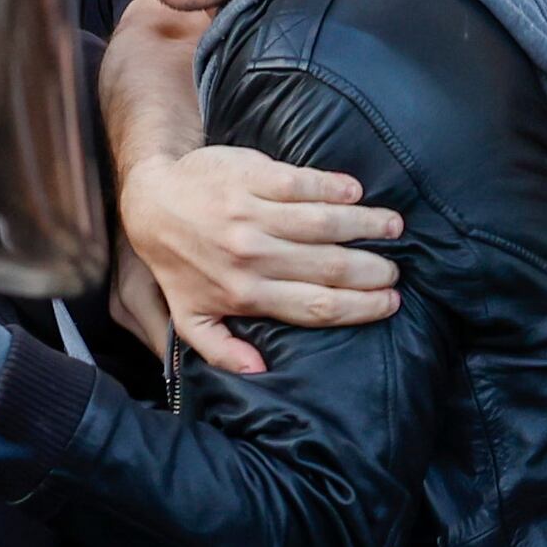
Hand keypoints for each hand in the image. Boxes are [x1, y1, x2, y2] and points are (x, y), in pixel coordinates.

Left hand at [114, 145, 402, 376]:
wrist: (151, 202)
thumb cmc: (178, 262)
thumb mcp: (190, 315)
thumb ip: (220, 347)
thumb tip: (257, 370)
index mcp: (244, 294)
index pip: (317, 305)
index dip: (360, 307)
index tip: (389, 302)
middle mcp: (252, 256)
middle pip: (330, 267)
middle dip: (372, 270)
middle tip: (394, 271)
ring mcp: (253, 214)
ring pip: (325, 222)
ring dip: (366, 224)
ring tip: (393, 227)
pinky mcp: (252, 176)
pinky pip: (303, 182)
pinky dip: (335, 187)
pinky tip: (356, 193)